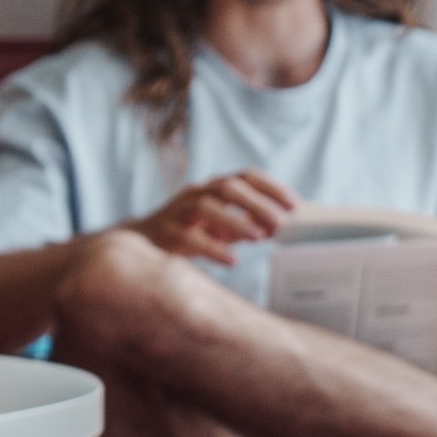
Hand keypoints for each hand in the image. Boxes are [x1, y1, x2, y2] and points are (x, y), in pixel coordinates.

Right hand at [131, 170, 295, 264]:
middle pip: (228, 188)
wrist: (141, 243)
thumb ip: (248, 223)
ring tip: (258, 237)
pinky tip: (232, 260)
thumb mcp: (221, 224)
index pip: (246, 176)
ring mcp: (179, 212)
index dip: (271, 188)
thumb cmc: (190, 231)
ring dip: (235, 221)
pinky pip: (189, 238)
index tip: (295, 204)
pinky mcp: (166, 233)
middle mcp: (196, 194)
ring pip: (206, 207)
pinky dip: (213, 249)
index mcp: (213, 188)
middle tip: (280, 222)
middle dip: (256, 203)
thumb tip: (282, 227)